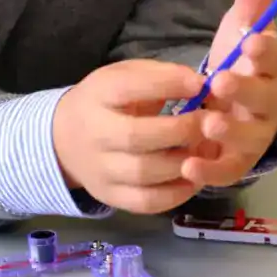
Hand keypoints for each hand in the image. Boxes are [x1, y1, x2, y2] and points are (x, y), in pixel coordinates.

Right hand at [53, 60, 208, 213]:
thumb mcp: (126, 75)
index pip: (130, 87)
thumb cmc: (108, 101)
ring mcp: (100, 170)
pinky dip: (177, 193)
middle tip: (211, 122)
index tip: (200, 84)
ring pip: (144, 173)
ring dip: (184, 162)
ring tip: (206, 149)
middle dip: (181, 129)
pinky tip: (194, 176)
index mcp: (100, 95)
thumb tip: (200, 85)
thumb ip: (161, 76)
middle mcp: (95, 135)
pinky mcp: (110, 196)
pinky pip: (146, 202)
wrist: (64, 138)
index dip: (168, 84)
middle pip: (136, 137)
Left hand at [179, 0, 276, 188]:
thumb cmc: (241, 66)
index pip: (274, 58)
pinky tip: (189, 167)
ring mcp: (254, 136)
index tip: (252, 40)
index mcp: (271, 69)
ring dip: (229, 131)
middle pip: (262, 98)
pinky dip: (210, 172)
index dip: (265, 50)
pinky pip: (227, 170)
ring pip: (247, 137)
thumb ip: (249, 2)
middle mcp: (268, 104)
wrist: (238, 111)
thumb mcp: (241, 32)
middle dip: (243, 91)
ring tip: (208, 124)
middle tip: (220, 82)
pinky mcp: (236, 162)